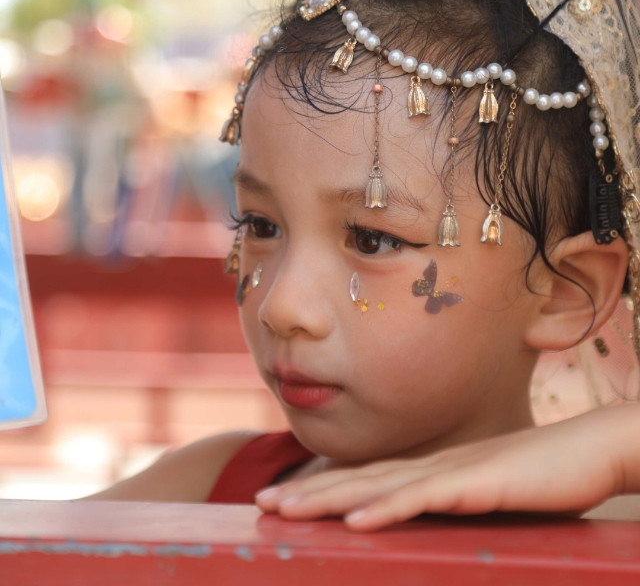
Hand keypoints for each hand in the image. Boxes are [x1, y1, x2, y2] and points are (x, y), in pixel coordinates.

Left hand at [256, 405, 639, 530]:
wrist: (586, 449)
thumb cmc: (536, 477)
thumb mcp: (483, 494)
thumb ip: (449, 501)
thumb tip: (421, 515)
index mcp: (428, 469)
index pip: (364, 480)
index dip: (320, 490)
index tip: (283, 501)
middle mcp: (429, 466)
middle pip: (357, 480)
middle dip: (307, 494)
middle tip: (261, 506)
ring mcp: (450, 473)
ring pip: (377, 488)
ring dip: (328, 500)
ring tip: (286, 511)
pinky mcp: (476, 485)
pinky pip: (423, 499)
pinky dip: (385, 511)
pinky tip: (354, 523)